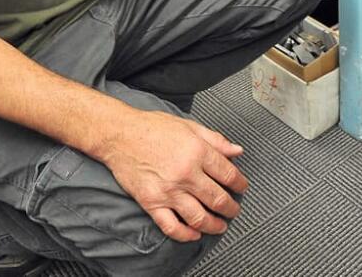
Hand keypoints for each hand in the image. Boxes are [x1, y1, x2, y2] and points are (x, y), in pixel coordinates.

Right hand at [101, 109, 248, 242]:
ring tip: (220, 226)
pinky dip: (186, 234)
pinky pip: (171, 226)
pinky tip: (194, 234)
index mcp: (198, 152)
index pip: (228, 174)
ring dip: (214, 225)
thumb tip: (237, 151)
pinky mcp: (152, 203)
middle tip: (234, 210)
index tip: (242, 188)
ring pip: (199, 217)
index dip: (240, 184)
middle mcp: (186, 174)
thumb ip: (216, 140)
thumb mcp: (190, 126)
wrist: (120, 135)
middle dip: (231, 208)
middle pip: (217, 199)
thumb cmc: (152, 128)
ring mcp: (168, 191)